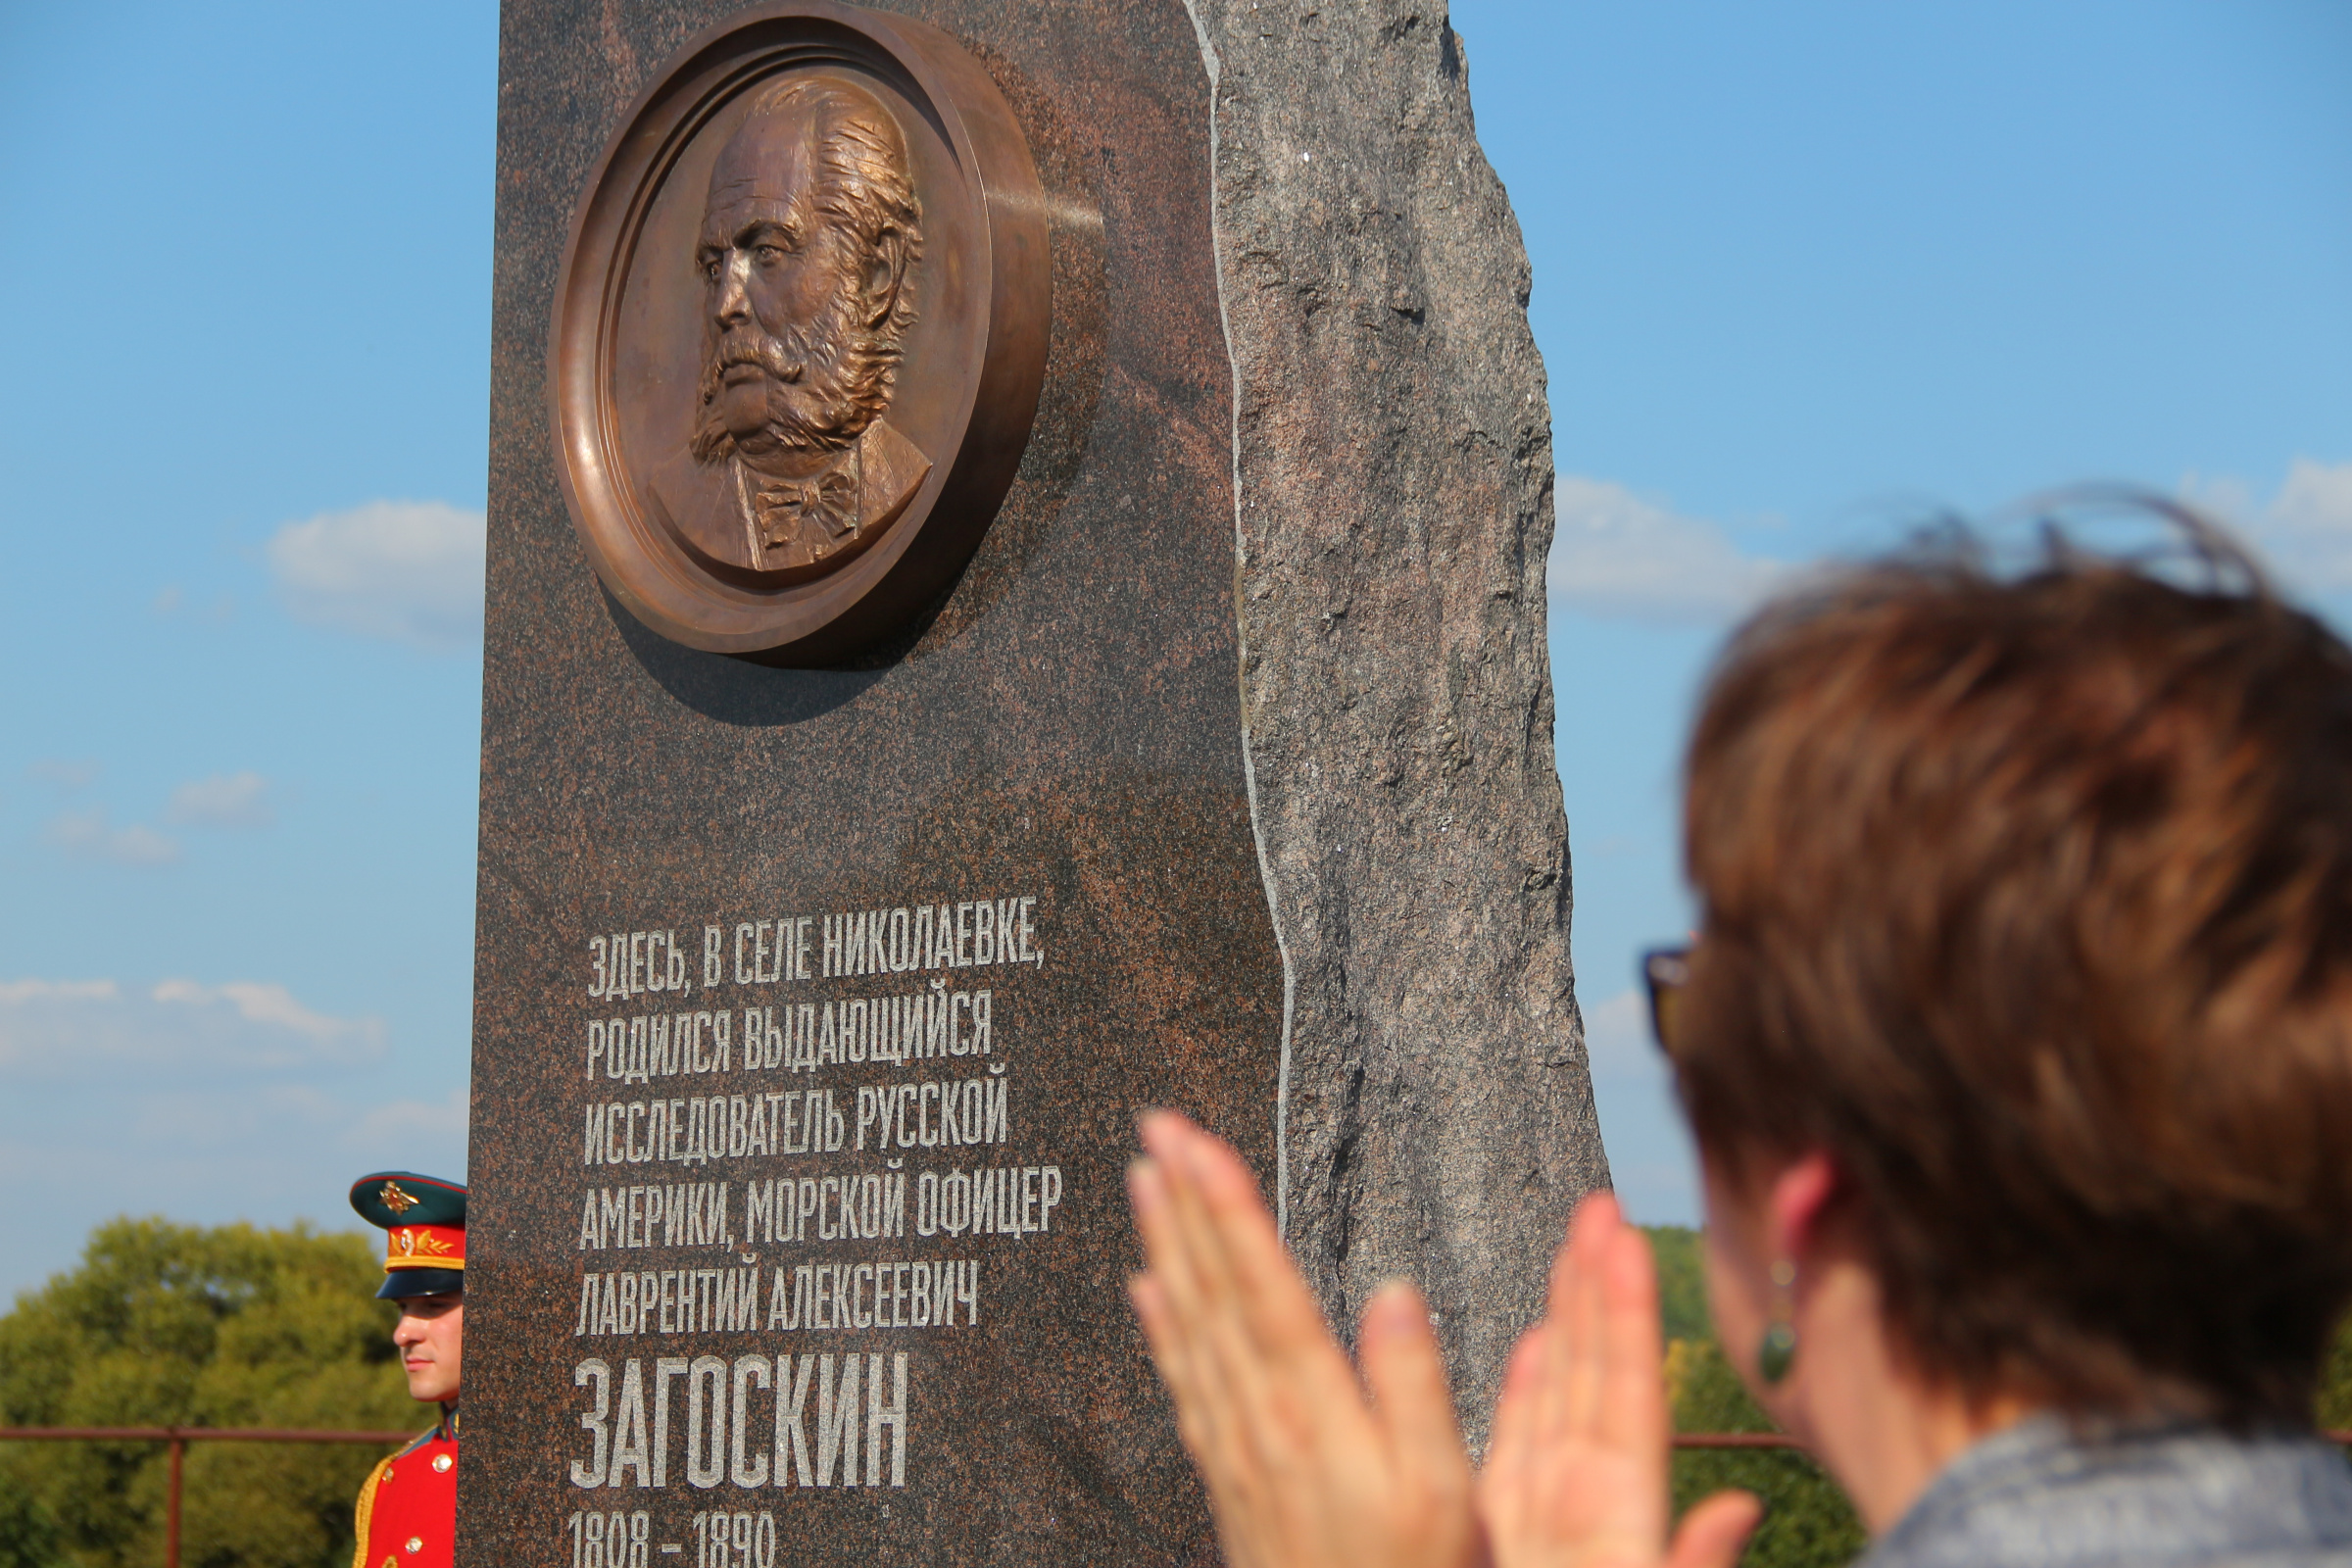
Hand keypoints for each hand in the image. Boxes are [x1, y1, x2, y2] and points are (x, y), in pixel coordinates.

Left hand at [1127, 1111, 1482, 1567]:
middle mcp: (1261, 1418)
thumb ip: (1417, 1390)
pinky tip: (1145, 1287)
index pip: (1261, 1287)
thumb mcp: (1444, 1495)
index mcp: (1313, 1412)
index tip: (1196, 1144)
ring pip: (1188, 1321)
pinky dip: (1159, 1324)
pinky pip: (1182, 1377)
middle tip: (1155, 1125)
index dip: (1228, 1210)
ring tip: (1142, 1178)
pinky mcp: (1226, 1470)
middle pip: (1213, 1288)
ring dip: (1164, 1242)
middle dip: (1183, 1200)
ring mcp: (1235, 1444)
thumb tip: (1397, 1292)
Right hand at [1479, 1195, 1759, 1567]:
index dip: (1629, 1310)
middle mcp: (1589, 1494)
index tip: (1630, 1237)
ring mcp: (1552, 1506)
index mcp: (1622, 1509)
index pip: (1629, 1385)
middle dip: (1596, 1283)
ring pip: (1559, 1391)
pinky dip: (1525, 1386)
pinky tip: (1535, 1341)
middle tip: (1602, 1204)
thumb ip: (1692, 1563)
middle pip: (1594, 1369)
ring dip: (1566, 1315)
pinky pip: (1519, 1442)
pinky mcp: (1510, 1527)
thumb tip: (1744, 1506)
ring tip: (1575, 1248)